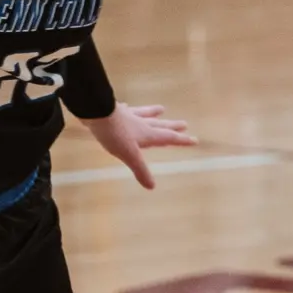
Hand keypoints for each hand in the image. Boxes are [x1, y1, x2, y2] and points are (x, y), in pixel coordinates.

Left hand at [79, 103, 196, 188]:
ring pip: (145, 114)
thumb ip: (141, 170)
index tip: (194, 140)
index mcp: (147, 134)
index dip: (181, 140)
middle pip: (160, 125)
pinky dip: (129, 108)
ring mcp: (128, 116)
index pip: (168, 138)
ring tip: (162, 109)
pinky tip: (127, 105)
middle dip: (173, 127)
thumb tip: (152, 186)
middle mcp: (141, 124)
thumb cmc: (115, 134)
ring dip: (153, 113)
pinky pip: (126, 109)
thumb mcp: (130, 155)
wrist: (98, 113)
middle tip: (184, 124)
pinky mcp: (115, 111)